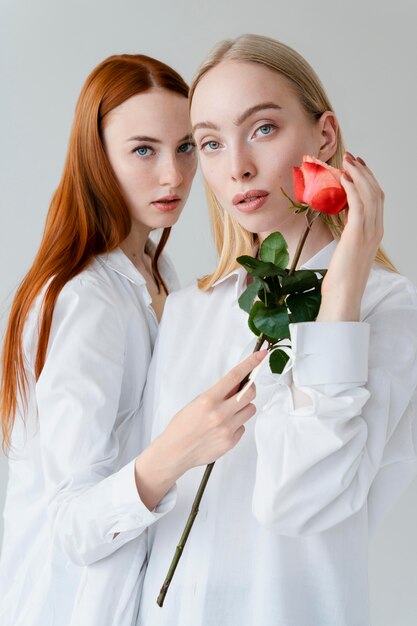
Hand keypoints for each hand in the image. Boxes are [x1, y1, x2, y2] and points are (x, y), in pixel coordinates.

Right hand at [135, 349, 267, 509]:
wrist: (174, 452)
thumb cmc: (182, 426)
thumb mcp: (196, 403)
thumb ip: (218, 393)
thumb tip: (238, 383)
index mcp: (208, 400)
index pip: (235, 376)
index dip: (250, 363)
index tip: (260, 355)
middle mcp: (220, 414)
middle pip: (250, 394)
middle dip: (249, 390)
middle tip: (242, 391)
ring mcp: (227, 429)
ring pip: (250, 410)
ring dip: (243, 408)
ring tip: (228, 413)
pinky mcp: (231, 442)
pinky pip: (243, 427)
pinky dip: (236, 425)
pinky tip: (222, 428)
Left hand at [317, 153, 383, 320]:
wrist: (344, 294)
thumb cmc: (341, 277)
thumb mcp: (347, 249)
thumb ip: (348, 232)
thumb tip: (339, 216)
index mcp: (375, 232)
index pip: (377, 199)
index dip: (368, 180)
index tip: (357, 167)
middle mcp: (376, 229)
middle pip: (376, 192)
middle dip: (363, 172)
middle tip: (351, 158)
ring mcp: (369, 232)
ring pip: (369, 194)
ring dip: (357, 175)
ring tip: (346, 162)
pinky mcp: (358, 234)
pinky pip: (358, 205)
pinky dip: (352, 188)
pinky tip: (343, 178)